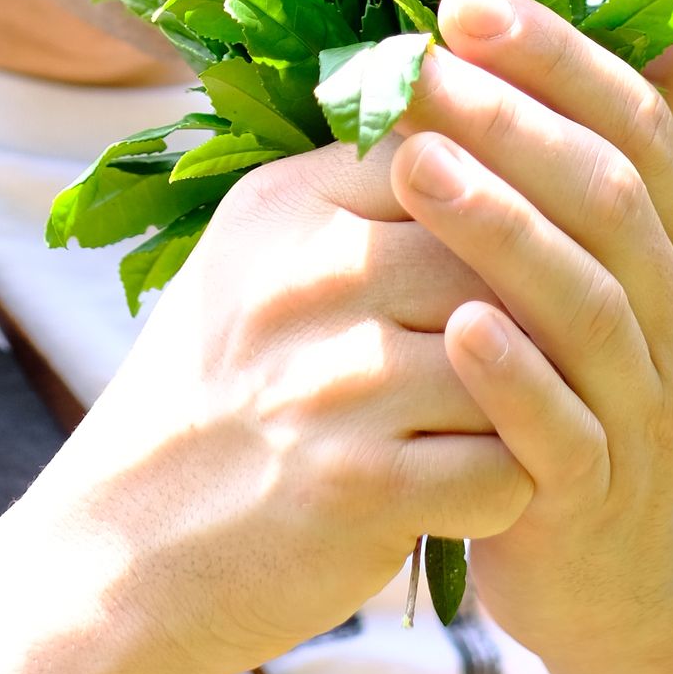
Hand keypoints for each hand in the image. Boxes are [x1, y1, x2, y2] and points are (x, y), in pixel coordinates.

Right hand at [59, 137, 531, 673]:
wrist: (125, 551)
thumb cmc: (218, 396)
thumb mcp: (257, 261)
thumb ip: (359, 196)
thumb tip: (485, 121)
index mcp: (288, 205)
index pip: (447, 153)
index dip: (508, 197)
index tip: (535, 242)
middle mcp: (307, 279)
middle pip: (494, 255)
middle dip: (533, 308)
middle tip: (547, 347)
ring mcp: (333, 385)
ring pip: (514, 360)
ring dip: (526, 400)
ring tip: (505, 422)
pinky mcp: (359, 488)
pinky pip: (501, 468)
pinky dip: (505, 487)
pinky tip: (472, 490)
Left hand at [386, 0, 672, 672]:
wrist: (637, 580)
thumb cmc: (607, 379)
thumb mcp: (646, 250)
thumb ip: (662, 116)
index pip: (636, 120)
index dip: (556, 53)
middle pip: (608, 198)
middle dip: (514, 120)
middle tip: (421, 59)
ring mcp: (643, 409)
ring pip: (582, 303)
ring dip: (497, 228)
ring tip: (412, 163)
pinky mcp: (591, 496)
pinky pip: (558, 428)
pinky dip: (511, 376)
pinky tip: (455, 326)